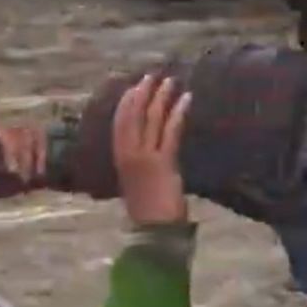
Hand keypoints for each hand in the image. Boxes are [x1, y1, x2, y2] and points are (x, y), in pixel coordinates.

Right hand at [112, 75, 192, 224]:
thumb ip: (141, 164)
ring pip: (152, 119)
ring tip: (171, 81)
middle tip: (153, 75)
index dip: (128, 102)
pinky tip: (186, 99)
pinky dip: (179, 113)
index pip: (120, 123)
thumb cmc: (149, 211)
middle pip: (134, 116)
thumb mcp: (139, 182)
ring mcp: (145, 158)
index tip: (136, 86)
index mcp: (120, 158)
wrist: (154, 230)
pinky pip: (171, 131)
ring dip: (162, 97)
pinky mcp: (163, 162)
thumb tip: (149, 148)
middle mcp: (129, 154)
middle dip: (143, 93)